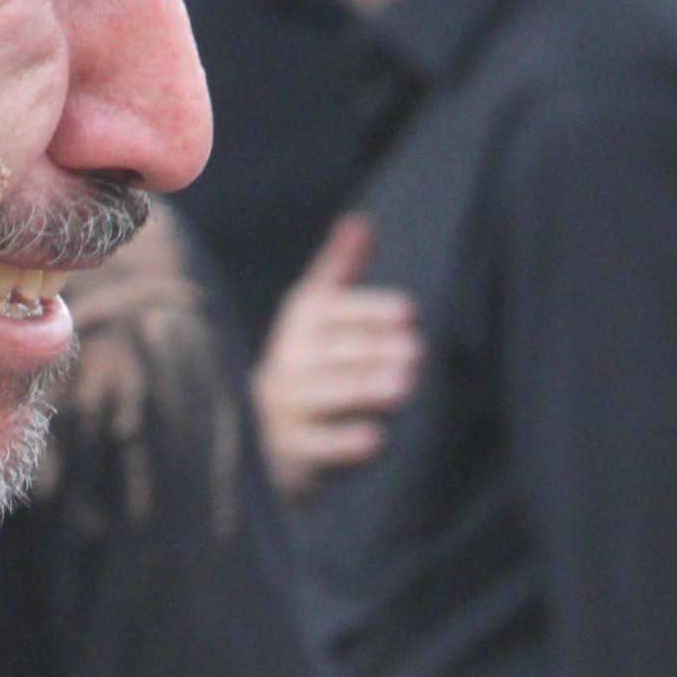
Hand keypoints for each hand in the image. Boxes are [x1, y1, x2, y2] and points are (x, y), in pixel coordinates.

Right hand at [254, 215, 419, 501]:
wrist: (260, 437)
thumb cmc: (306, 366)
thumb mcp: (316, 316)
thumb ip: (339, 271)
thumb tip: (360, 223)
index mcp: (299, 326)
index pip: (328, 310)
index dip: (367, 311)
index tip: (409, 311)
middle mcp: (286, 364)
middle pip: (328, 353)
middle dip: (371, 350)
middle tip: (416, 350)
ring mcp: (282, 410)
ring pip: (321, 396)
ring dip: (362, 389)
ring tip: (404, 385)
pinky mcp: (287, 454)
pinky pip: (312, 447)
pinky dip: (341, 444)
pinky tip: (376, 440)